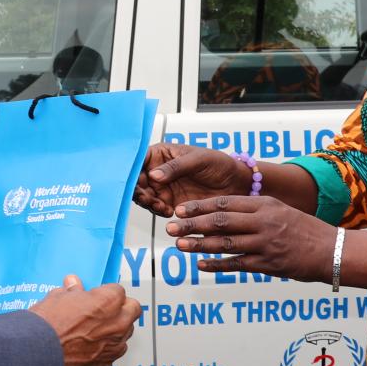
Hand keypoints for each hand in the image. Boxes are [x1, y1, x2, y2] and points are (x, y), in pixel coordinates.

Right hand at [29, 276, 142, 365]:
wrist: (36, 355)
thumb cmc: (46, 326)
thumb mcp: (57, 298)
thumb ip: (72, 291)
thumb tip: (73, 286)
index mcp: (108, 301)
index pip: (118, 291)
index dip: (105, 293)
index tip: (95, 296)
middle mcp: (117, 324)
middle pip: (132, 310)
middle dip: (121, 308)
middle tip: (104, 310)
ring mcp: (113, 346)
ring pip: (126, 333)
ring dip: (116, 330)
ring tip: (96, 330)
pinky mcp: (105, 364)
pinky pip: (113, 353)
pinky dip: (106, 349)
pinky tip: (90, 347)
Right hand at [133, 143, 251, 217]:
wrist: (235, 185)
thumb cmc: (219, 164)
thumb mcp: (198, 159)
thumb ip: (176, 167)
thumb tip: (154, 175)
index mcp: (161, 154)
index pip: (138, 159)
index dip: (131, 168)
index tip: (132, 178)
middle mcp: (158, 171)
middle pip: (136, 180)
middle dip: (136, 189)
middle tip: (144, 196)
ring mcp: (163, 188)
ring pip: (143, 196)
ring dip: (147, 202)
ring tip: (158, 206)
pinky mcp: (170, 204)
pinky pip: (156, 209)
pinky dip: (158, 211)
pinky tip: (168, 211)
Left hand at [167, 195, 333, 282]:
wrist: (331, 250)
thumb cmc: (304, 229)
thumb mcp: (280, 210)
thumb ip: (254, 210)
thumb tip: (224, 210)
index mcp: (264, 205)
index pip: (225, 203)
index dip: (200, 206)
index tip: (180, 209)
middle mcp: (263, 222)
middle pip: (220, 221)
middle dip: (192, 224)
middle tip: (170, 226)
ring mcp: (265, 243)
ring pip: (225, 243)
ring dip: (199, 244)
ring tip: (179, 245)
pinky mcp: (268, 264)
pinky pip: (237, 264)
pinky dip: (217, 264)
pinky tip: (201, 265)